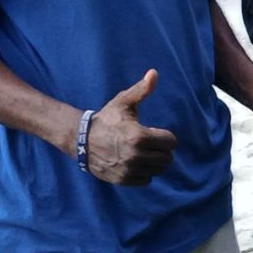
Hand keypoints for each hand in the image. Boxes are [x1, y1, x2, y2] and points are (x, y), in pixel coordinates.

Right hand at [86, 70, 178, 184]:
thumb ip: (141, 90)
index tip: (156, 133)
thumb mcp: (123, 102)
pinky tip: (136, 162)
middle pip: (167, 158)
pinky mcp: (123, 179)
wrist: (81, 139)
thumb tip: (154, 73)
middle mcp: (136, 156)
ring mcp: (130, 169)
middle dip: (162, 150)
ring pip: (158, 170)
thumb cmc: (106, 119)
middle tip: (151, 144)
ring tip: (144, 153)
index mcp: (140, 137)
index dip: (166, 137)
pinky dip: (144, 173)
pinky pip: (146, 180)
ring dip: (154, 162)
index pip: (171, 142)